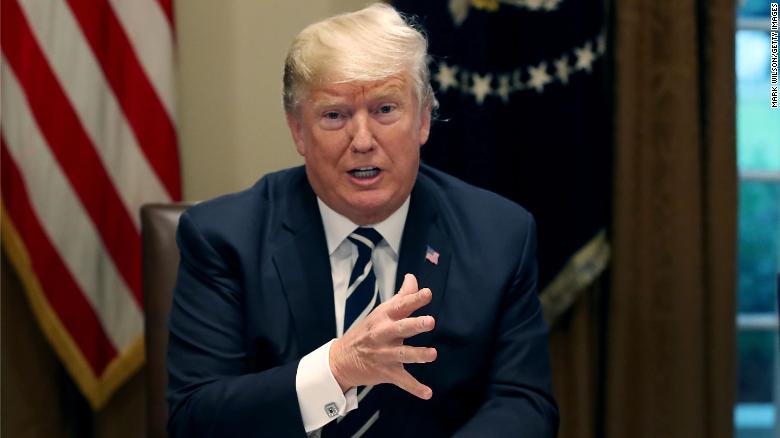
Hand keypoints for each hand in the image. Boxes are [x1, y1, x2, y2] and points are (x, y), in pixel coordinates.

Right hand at [329, 273, 436, 398]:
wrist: (341, 360)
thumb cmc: (367, 332)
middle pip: (401, 328)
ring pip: (404, 355)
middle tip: (431, 322)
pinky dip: (415, 388)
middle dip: (415, 325)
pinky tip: (428, 393)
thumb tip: (412, 278)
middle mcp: (384, 335)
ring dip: (418, 355)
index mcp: (384, 318)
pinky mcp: (386, 372)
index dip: (414, 299)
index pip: (401, 306)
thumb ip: (401, 297)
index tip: (428, 293)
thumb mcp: (380, 313)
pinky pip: (402, 381)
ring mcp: (385, 355)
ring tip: (433, 354)